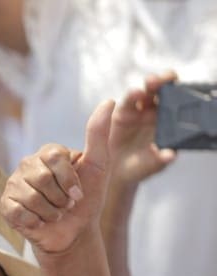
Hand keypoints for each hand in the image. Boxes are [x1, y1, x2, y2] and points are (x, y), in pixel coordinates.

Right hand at [2, 99, 112, 256]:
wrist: (74, 233)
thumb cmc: (86, 199)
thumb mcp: (99, 166)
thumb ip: (99, 135)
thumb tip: (109, 101)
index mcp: (47, 153)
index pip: (54, 158)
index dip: (69, 180)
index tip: (78, 193)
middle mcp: (27, 165)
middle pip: (41, 179)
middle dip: (60, 198)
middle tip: (65, 205)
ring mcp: (13, 185)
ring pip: (29, 197)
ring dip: (49, 212)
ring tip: (54, 214)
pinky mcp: (5, 206)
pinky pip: (17, 211)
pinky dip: (34, 221)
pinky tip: (39, 222)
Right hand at [110, 72, 178, 187]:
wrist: (117, 172)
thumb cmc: (140, 167)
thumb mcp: (152, 166)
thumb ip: (160, 160)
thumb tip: (169, 155)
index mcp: (169, 121)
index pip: (178, 100)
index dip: (179, 93)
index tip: (179, 92)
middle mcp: (156, 111)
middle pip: (162, 89)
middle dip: (163, 81)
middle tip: (159, 82)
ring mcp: (139, 110)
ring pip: (145, 91)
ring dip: (147, 86)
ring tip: (145, 88)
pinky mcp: (123, 112)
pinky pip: (128, 101)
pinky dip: (131, 96)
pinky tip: (134, 95)